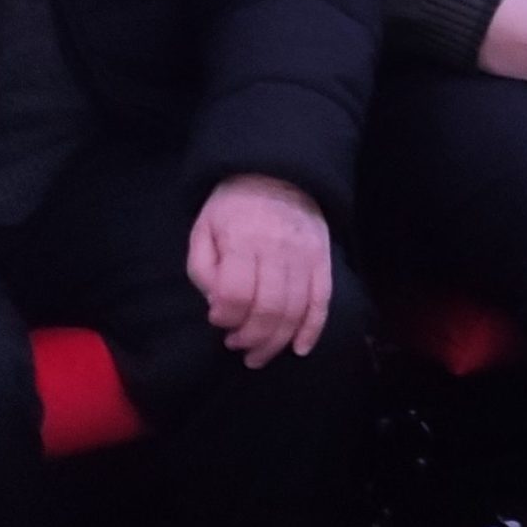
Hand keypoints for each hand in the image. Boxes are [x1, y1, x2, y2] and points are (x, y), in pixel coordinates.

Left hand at [187, 175, 335, 366]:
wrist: (278, 172)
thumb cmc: (233, 206)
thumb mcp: (203, 227)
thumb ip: (202, 268)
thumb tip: (216, 304)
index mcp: (244, 239)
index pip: (238, 292)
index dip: (226, 315)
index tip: (216, 320)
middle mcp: (279, 250)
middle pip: (270, 309)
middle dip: (250, 338)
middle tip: (235, 346)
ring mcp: (306, 257)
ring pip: (296, 311)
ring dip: (276, 341)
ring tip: (257, 354)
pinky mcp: (323, 261)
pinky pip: (322, 301)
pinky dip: (313, 329)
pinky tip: (299, 349)